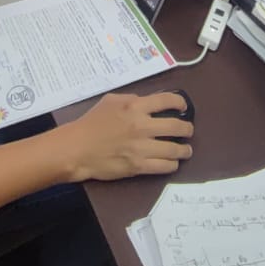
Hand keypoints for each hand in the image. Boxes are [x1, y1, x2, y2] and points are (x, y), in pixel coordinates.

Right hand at [62, 91, 192, 181]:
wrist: (76, 148)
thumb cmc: (91, 123)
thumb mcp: (109, 101)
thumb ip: (130, 98)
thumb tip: (146, 101)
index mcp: (135, 106)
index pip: (167, 101)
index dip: (180, 103)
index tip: (183, 108)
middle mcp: (142, 126)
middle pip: (177, 127)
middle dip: (187, 129)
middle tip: (188, 131)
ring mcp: (141, 148)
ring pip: (175, 150)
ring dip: (184, 150)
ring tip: (186, 150)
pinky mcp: (138, 166)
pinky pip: (164, 166)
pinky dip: (172, 164)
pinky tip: (172, 163)